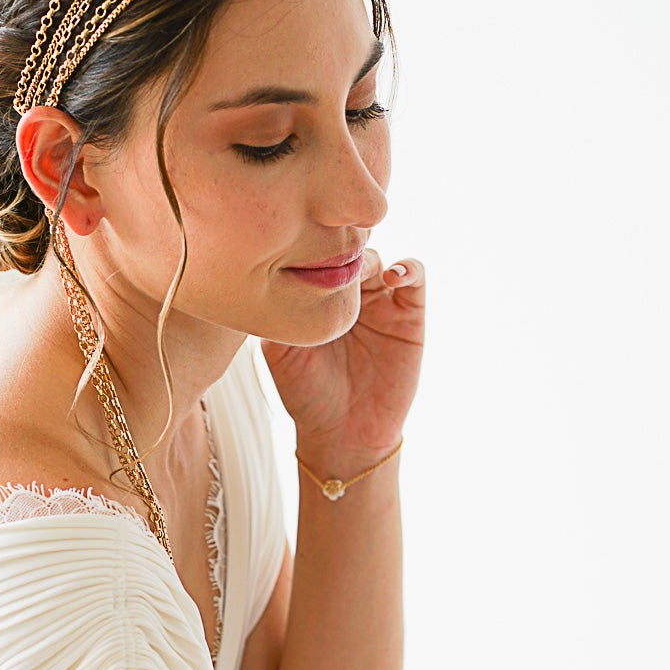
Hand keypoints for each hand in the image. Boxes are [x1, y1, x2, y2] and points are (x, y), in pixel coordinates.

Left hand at [260, 248, 424, 458]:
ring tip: (358, 265)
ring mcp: (381, 300)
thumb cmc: (306, 393)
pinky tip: (391, 277)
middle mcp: (350, 292)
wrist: (342, 433)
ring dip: (369, 253)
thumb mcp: (278, 350)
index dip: (313, 239)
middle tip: (330, 245)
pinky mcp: (409, 316)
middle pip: (348, 247)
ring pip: (380, 256)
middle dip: (340, 241)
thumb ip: (273, 314)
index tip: (301, 236)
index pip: (318, 251)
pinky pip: (415, 277)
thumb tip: (254, 275)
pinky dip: (407, 268)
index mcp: (318, 294)